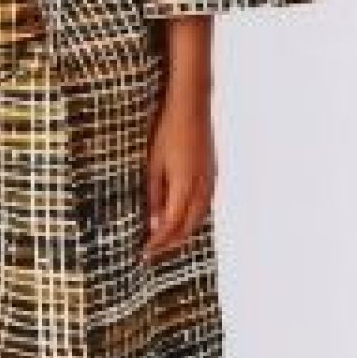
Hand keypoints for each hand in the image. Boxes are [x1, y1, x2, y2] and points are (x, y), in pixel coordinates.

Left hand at [140, 83, 216, 262]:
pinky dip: (192, 218)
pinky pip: (204, 206)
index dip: (158, 242)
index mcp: (185, 185)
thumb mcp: (153, 163)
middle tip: (152, 251)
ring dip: (182, 232)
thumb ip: (155, 195)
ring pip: (198, 218)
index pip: (171, 226)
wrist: (192, 105)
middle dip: (170, 242)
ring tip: (165, 240)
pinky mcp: (213, 174)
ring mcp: (211, 180)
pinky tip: (181, 218)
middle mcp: (202, 187)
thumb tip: (154, 224)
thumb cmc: (167, 130)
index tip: (144, 252)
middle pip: (188, 227)